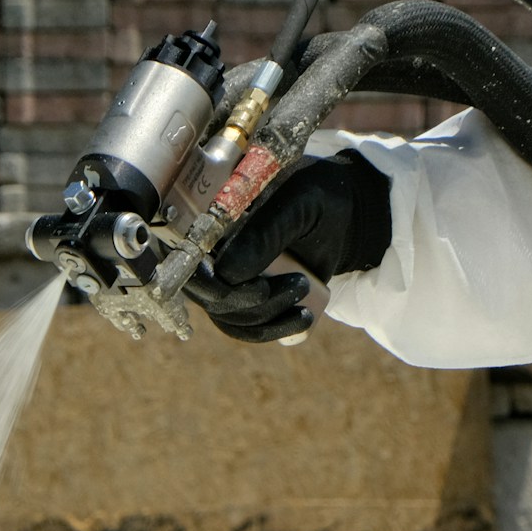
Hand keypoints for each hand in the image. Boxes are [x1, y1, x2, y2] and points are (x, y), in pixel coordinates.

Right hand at [186, 150, 391, 342]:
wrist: (345, 215)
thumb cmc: (320, 199)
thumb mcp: (299, 206)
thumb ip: (264, 233)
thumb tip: (226, 273)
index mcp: (211, 217)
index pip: (186, 256)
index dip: (209, 281)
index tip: (258, 288)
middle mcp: (209, 248)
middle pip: (204, 294)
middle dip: (249, 303)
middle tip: (298, 285)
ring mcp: (225, 276)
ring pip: (226, 316)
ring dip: (267, 318)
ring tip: (306, 293)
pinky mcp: (244, 299)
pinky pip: (243, 327)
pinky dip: (271, 331)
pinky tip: (303, 320)